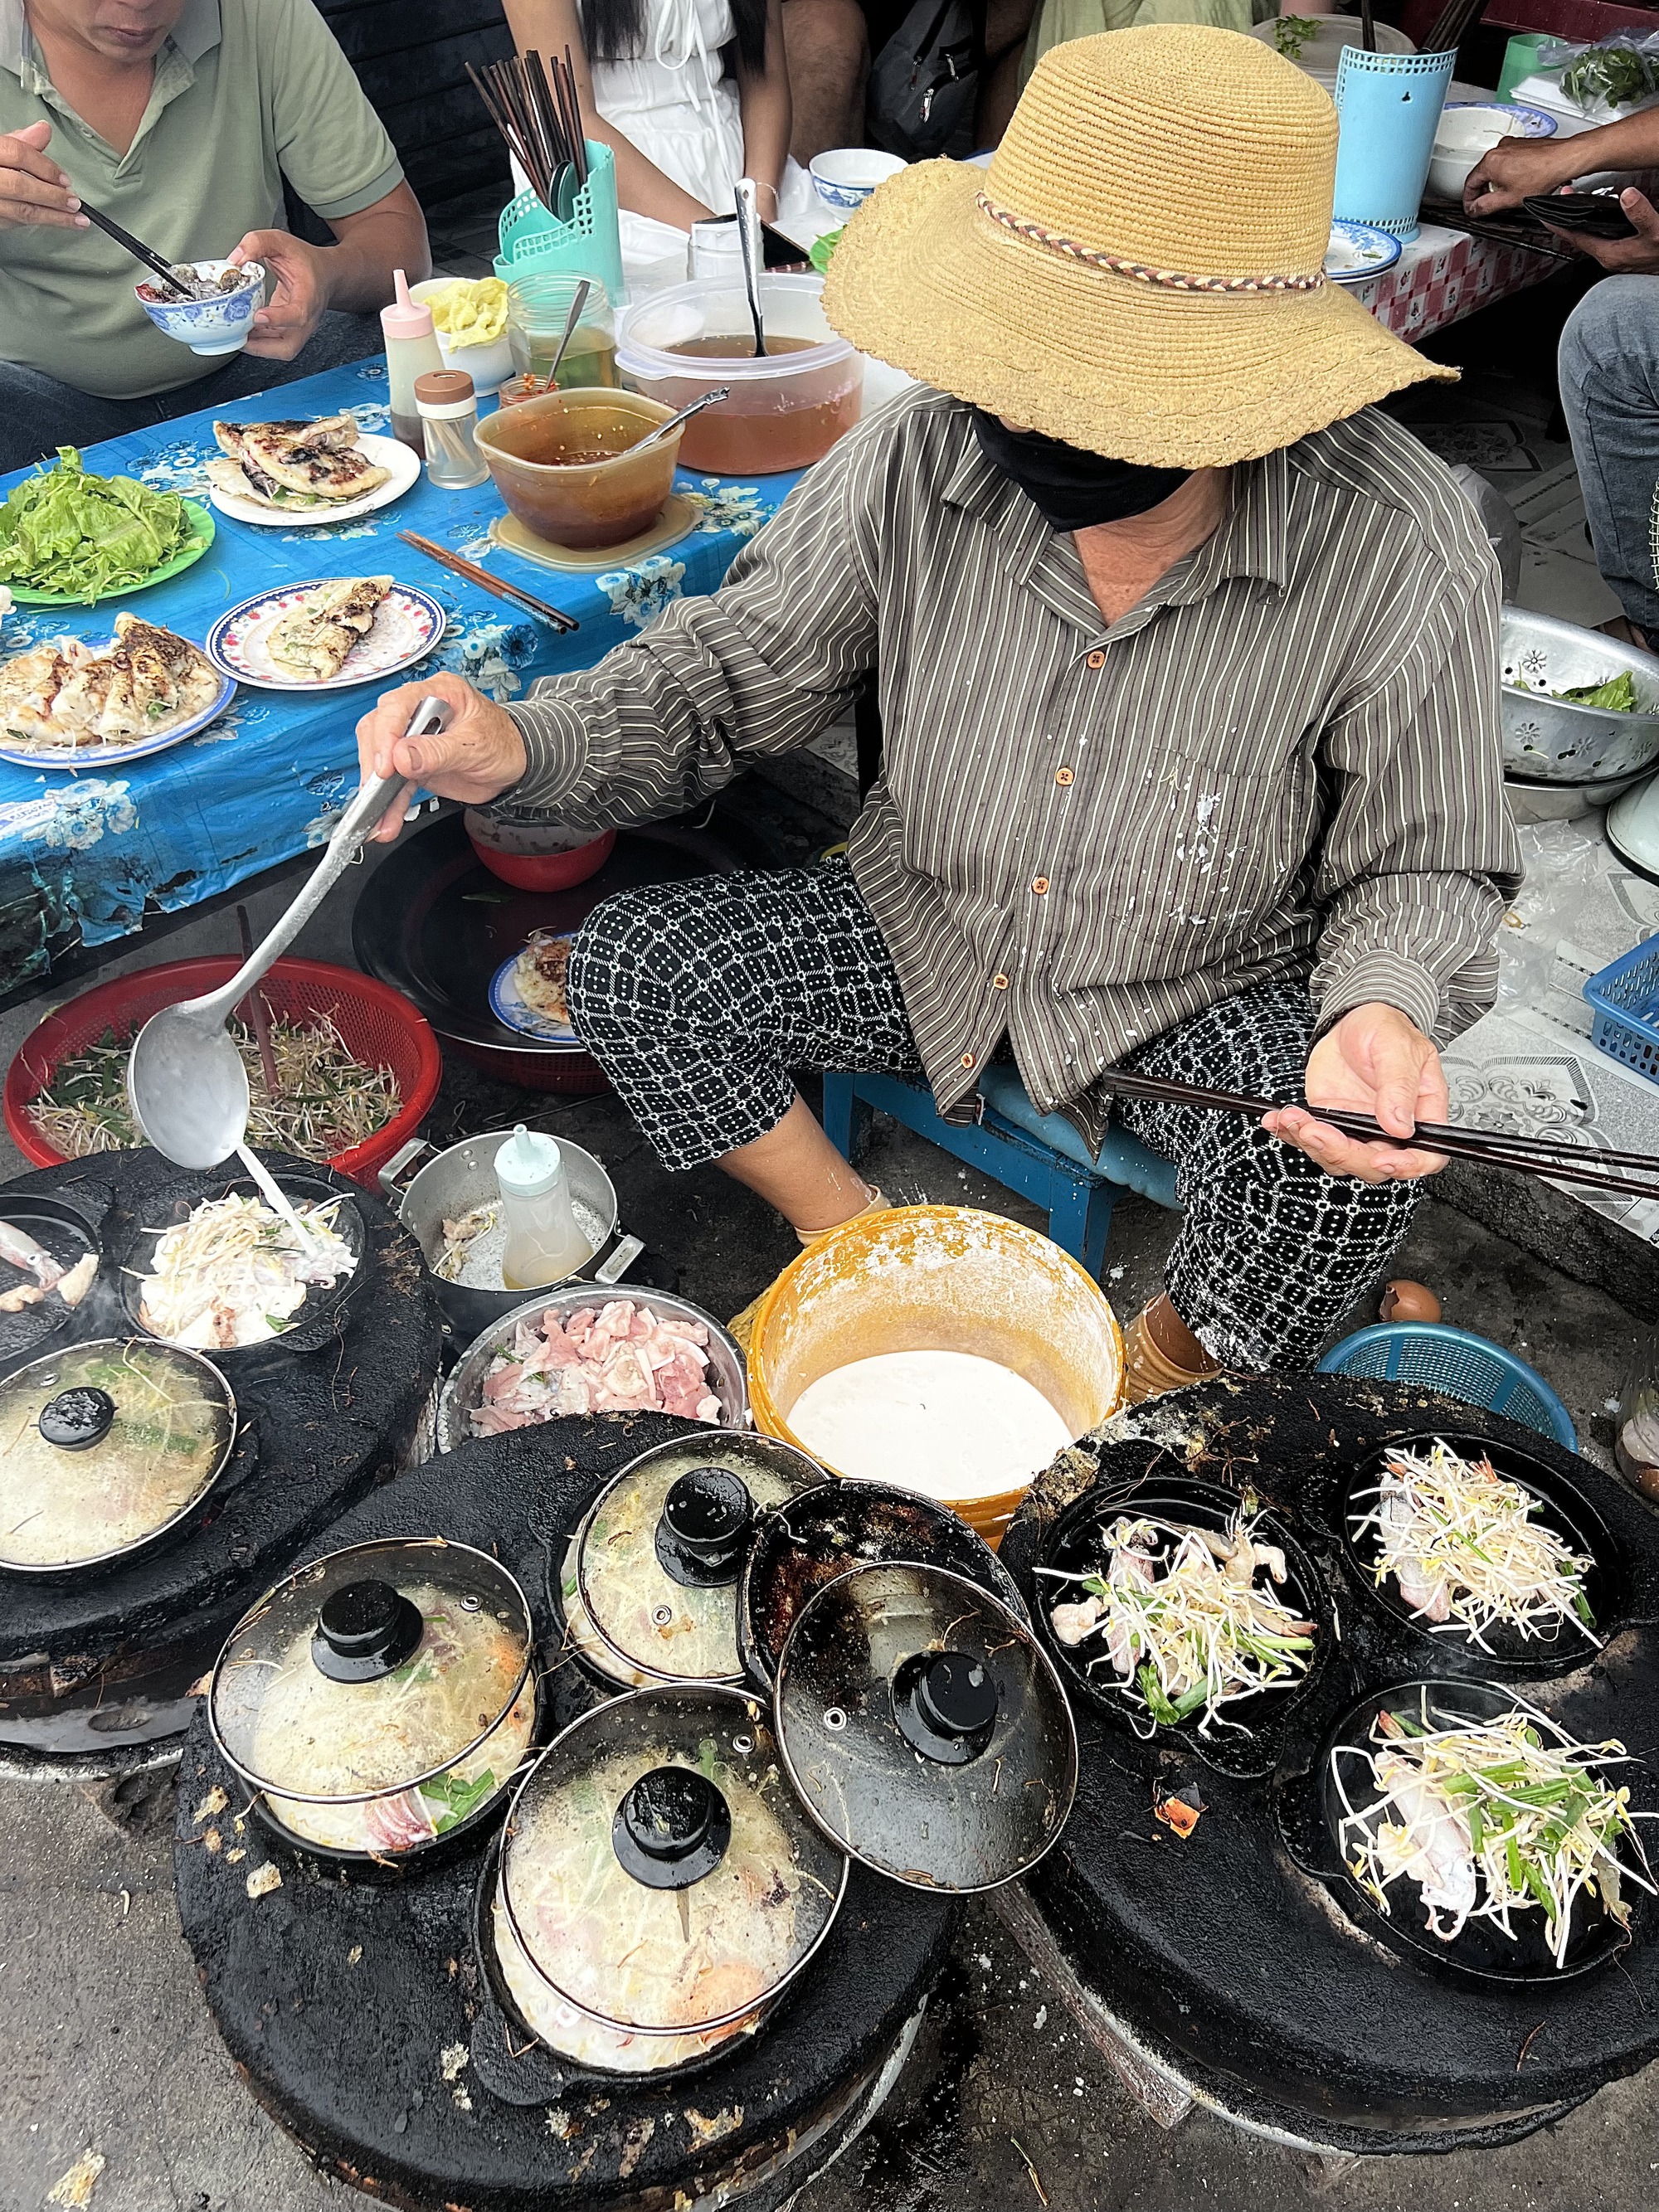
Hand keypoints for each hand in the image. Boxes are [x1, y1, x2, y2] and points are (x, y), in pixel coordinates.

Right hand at [0, 120, 86, 230]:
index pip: (17, 153)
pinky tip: (51, 221)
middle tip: (74, 203)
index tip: (66, 180)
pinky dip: (33, 222)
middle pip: (20, 186)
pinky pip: (10, 223)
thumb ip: (17, 142)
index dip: (45, 167)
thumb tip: (44, 130)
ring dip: (51, 217)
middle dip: (51, 196)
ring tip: (75, 220)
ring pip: (19, 211)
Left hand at [229, 228, 330, 359]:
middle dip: (262, 348)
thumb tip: (235, 259)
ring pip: (280, 350)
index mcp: (308, 296)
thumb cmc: (306, 261)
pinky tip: (243, 330)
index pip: (298, 314)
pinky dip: (257, 342)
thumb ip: (257, 243)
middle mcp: (306, 319)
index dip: (278, 319)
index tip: (259, 316)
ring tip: (236, 334)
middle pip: (289, 347)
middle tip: (240, 337)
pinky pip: (274, 345)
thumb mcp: (281, 241)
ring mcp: (299, 329)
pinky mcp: (289, 332)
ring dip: (257, 347)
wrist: (325, 274)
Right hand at [355, 673, 527, 839]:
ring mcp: (414, 737)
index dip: (386, 735)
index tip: (386, 765)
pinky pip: (395, 783)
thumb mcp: (475, 746)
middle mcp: (420, 711)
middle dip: (374, 763)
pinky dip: (390, 804)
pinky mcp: (414, 763)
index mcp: (438, 692)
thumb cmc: (504, 743)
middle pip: (379, 729)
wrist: (516, 764)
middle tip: (377, 790)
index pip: (397, 705)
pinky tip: (387, 821)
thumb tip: (401, 757)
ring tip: (378, 818)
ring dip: (377, 791)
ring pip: (381, 759)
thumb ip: (438, 752)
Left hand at [1261, 1004, 1448, 1184]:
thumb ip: (1399, 1087)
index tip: (1381, 1159)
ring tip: (1292, 1118)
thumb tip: (1400, 1126)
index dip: (1406, 1166)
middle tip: (1317, 1130)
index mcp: (1421, 1113)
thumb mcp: (1398, 1049)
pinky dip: (1291, 1133)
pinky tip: (1277, 1121)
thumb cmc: (1386, 1030)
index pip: (1425, 1156)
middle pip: (1373, 1165)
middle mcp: (1390, 1128)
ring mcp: (1359, 1128)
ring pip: (1337, 1158)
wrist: (1354, 1020)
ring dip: (1310, 1143)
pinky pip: (1311, 1139)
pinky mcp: (1331, 1121)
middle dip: (1341, 1153)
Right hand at [1463, 136, 1572, 214]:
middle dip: (1483, 190)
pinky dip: (1509, 172)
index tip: (1471, 208)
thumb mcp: (1509, 199)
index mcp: (1490, 162)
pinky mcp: (1523, 144)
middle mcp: (1499, 149)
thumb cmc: (1543, 174)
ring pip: (1496, 167)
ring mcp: (1512, 144)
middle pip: (1482, 174)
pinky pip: (1508, 160)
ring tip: (1506, 194)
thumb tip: (1475, 209)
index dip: (1468, 200)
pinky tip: (1519, 181)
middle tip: (1486, 205)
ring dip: (1497, 181)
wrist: (1565, 159)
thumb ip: (1485, 206)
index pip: (1470, 183)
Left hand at [1555, 186, 1658, 273]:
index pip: (1576, 238)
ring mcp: (1617, 256)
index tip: (1546, 214)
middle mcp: (1610, 257)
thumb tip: (1627, 197)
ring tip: (1579, 204)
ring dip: (1585, 221)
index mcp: (1609, 254)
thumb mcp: (1655, 232)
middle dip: (1570, 219)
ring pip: (1593, 237)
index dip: (1560, 225)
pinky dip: (1600, 225)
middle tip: (1564, 199)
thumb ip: (1640, 214)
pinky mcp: (1626, 253)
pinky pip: (1606, 237)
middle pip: (1581, 237)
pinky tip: (1603, 217)